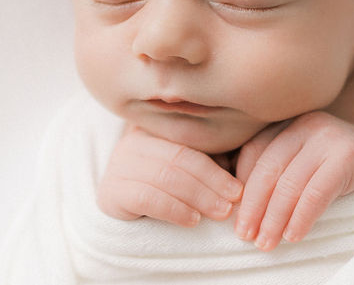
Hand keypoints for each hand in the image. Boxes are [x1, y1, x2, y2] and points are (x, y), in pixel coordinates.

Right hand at [97, 125, 243, 226]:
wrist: (124, 223)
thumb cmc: (166, 194)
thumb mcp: (187, 173)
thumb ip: (209, 162)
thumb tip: (242, 167)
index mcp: (154, 129)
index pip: (189, 143)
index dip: (216, 167)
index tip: (239, 188)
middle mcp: (133, 142)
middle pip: (178, 157)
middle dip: (211, 182)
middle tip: (233, 202)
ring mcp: (118, 165)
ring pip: (165, 175)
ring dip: (198, 196)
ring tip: (221, 212)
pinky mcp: (110, 193)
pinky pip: (146, 197)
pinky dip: (174, 208)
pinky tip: (192, 220)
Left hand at [233, 111, 353, 249]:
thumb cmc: (341, 169)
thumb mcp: (306, 162)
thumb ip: (279, 171)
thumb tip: (239, 205)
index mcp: (290, 123)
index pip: (254, 152)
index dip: (242, 186)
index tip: (234, 216)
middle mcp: (307, 124)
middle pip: (268, 167)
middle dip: (253, 206)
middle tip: (244, 235)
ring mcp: (328, 137)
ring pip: (290, 183)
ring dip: (273, 218)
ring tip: (265, 243)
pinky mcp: (348, 155)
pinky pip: (316, 192)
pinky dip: (301, 217)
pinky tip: (293, 235)